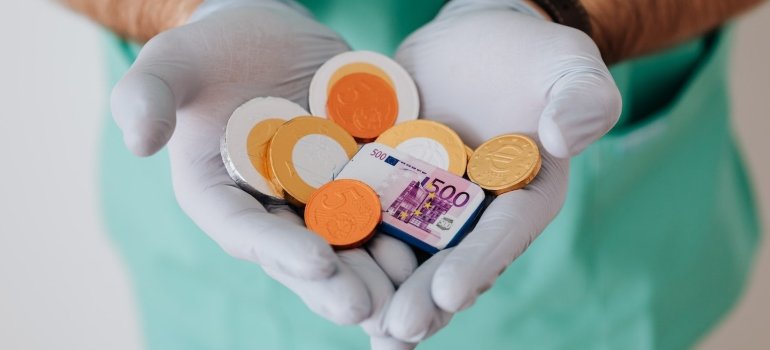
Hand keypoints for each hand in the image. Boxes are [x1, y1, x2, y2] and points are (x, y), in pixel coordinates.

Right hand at [109, 0, 417, 338]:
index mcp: (223, 198)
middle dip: (337, 283)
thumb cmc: (211, 52)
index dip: (280, 251)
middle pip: (307, 254)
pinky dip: (410, 226)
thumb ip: (148, 95)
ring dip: (381, 270)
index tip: (315, 263)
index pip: (248, 232)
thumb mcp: (173, 63)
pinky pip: (388, 203)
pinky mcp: (362, 172)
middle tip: (367, 308)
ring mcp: (323, 194)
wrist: (268, 35)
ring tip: (410, 290)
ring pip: (354, 242)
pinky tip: (440, 243)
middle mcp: (275, 208)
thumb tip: (137, 141)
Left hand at [375, 0, 620, 342]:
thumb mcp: (567, 68)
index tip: (452, 291)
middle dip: (425, 297)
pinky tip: (325, 276)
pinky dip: (350, 244)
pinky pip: (368, 214)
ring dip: (386, 290)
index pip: (503, 235)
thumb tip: (563, 136)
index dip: (479, 264)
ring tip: (365, 324)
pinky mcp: (389, 180)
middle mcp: (474, 212)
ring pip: (406, 252)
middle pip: (450, 260)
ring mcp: (427, 201)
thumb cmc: (532, 56)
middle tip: (398, 327)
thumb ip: (581, 100)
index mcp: (522, 197)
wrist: (473, 41)